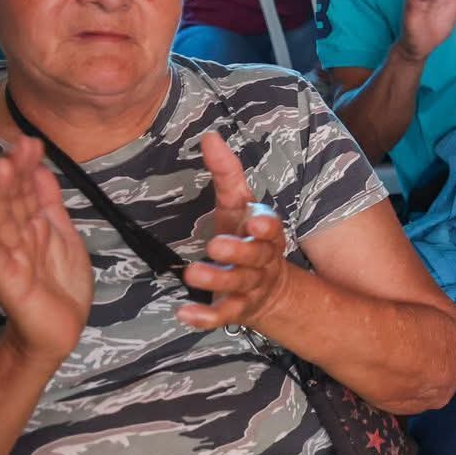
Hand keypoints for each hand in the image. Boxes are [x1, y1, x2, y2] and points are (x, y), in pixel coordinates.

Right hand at [0, 137, 91, 370]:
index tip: (29, 142)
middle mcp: (15, 236)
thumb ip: (49, 202)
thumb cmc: (59, 281)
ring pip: (0, 222)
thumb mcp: (62, 234)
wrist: (60, 329)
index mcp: (30, 225)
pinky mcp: (6, 280)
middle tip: (13, 150)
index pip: (27, 190)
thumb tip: (40, 166)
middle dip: (12, 176)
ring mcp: (9, 257)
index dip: (28, 167)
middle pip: (10, 201)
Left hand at [178, 133, 291, 329]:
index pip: (271, 228)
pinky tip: (184, 315)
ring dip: (217, 280)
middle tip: (216, 246)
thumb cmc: (245, 236)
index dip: (265, 225)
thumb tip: (209, 136)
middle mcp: (260, 260)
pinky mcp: (234, 310)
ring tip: (192, 274)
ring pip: (237, 286)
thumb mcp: (237, 204)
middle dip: (239, 252)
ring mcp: (248, 287)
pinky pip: (221, 316)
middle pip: (255, 257)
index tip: (255, 221)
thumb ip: (226, 173)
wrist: (269, 290)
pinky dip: (205, 318)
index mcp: (264, 233)